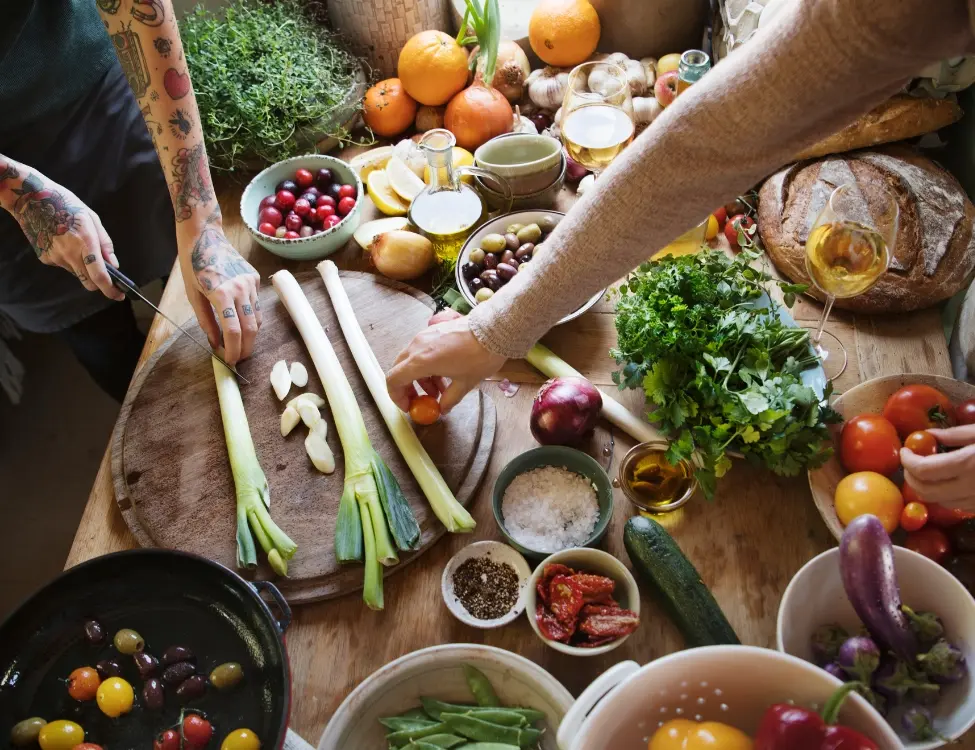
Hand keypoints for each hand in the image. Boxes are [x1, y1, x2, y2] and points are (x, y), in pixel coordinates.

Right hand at [9, 172, 124, 300]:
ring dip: (84, 269)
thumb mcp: (92, 219)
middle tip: (106, 278)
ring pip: (77, 274)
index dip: (110, 289)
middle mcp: (70, 253)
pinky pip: (64, 266)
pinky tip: (65, 243)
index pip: (99, 275)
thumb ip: (105, 244)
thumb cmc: (66, 204)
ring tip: (79, 246)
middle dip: (99, 284)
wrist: (32, 199)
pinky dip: (70, 260)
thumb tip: (114, 265)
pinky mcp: (46, 258)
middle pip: (88, 282)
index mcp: (85, 242)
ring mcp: (56, 257)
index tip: (119, 296)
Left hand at [179, 210, 260, 363]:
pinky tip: (241, 321)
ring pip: (257, 318)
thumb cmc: (193, 264)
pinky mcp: (255, 278)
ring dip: (250, 335)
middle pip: (250, 328)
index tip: (230, 361)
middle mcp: (240, 289)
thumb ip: (206, 322)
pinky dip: (251, 317)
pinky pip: (257, 304)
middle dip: (246, 348)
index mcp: (221, 293)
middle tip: (238, 359)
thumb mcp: (193, 295)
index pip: (233, 331)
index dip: (233, 350)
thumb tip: (215, 343)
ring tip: (240, 344)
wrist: (205, 236)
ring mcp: (251, 283)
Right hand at [387, 309, 505, 413]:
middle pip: (400, 369)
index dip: (397, 397)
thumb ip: (449, 399)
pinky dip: (426, 365)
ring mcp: (424, 335)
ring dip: (420, 378)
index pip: (393, 380)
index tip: (409, 406)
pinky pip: (421, 350)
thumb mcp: (465, 384)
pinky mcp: (433, 330)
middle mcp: (417, 346)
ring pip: (411, 360)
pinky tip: (444, 373)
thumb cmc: (479, 356)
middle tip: (422, 400)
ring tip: (440, 389)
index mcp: (420, 361)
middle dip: (408, 388)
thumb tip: (443, 408)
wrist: (494, 329)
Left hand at [901, 425, 974, 511]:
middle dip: (911, 476)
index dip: (908, 461)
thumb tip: (929, 434)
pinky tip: (948, 483)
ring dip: (927, 488)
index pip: (923, 470)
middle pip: (925, 490)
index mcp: (967, 464)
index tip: (905, 451)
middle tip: (910, 462)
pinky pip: (956, 507)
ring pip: (938, 502)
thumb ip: (955, 435)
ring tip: (928, 472)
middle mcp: (970, 488)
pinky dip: (944, 496)